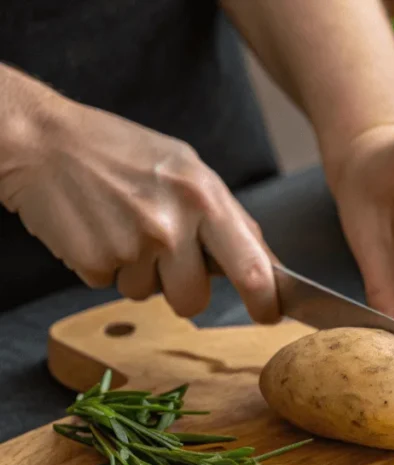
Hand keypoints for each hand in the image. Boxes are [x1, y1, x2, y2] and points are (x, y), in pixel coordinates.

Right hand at [0, 97, 278, 321]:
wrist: (45, 142)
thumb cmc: (121, 153)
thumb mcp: (188, 171)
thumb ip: (225, 218)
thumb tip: (265, 264)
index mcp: (205, 198)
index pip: (253, 267)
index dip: (266, 301)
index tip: (269, 314)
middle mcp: (173, 225)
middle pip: (194, 300)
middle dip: (184, 292)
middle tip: (167, 259)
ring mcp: (132, 246)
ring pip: (149, 295)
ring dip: (139, 274)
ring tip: (123, 227)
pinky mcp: (94, 262)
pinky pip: (111, 286)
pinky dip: (105, 266)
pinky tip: (98, 229)